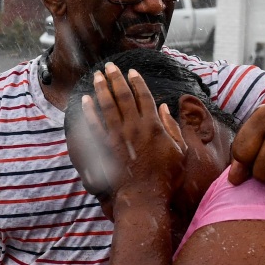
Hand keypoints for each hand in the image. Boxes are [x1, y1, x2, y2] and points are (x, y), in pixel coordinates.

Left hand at [81, 63, 187, 199]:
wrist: (145, 197)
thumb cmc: (166, 177)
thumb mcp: (179, 151)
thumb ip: (172, 127)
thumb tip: (164, 107)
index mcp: (153, 126)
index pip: (143, 97)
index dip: (137, 82)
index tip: (131, 71)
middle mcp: (134, 127)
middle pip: (123, 97)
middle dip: (116, 79)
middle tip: (110, 67)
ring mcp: (118, 137)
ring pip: (107, 107)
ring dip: (102, 90)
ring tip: (97, 76)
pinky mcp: (106, 148)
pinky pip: (94, 126)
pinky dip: (89, 112)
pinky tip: (85, 101)